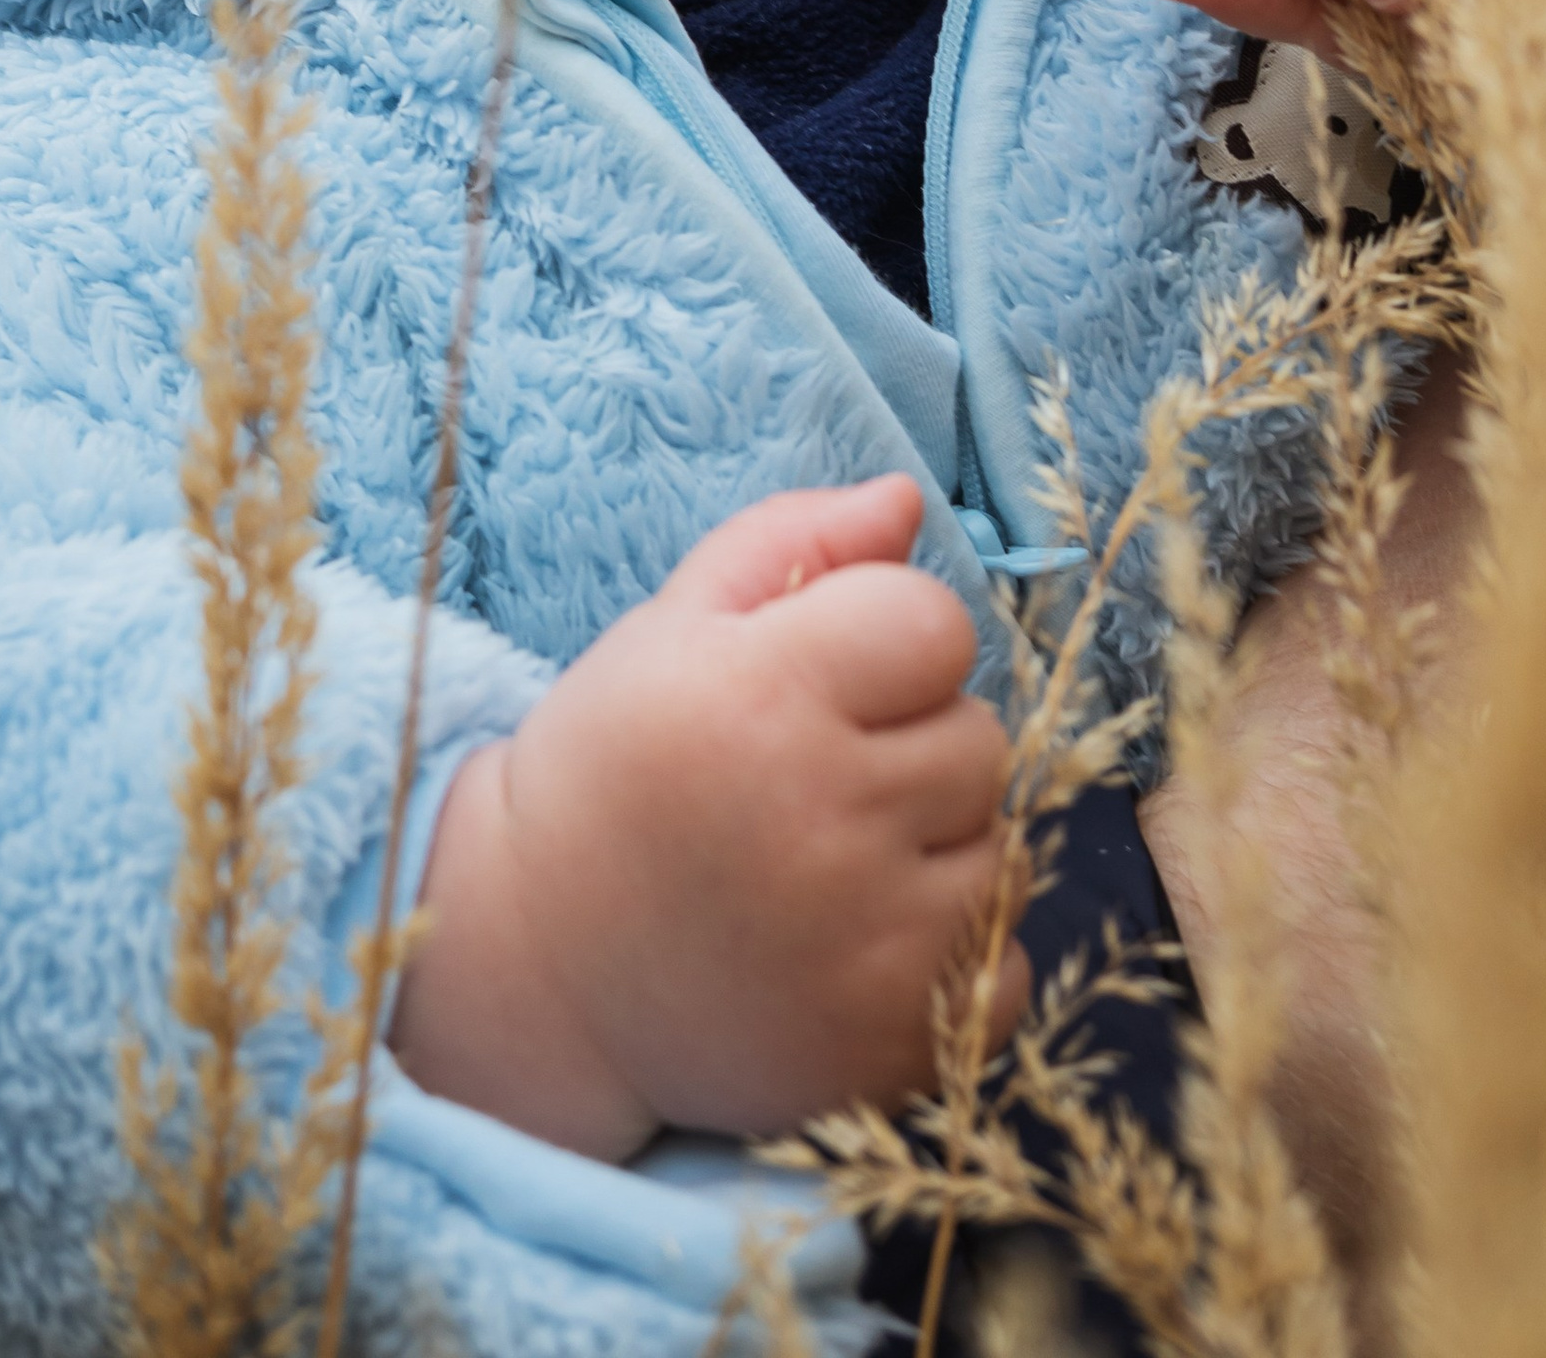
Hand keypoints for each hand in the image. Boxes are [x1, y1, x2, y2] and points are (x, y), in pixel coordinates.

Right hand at [389, 476, 1023, 1157]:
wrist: (542, 966)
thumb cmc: (611, 772)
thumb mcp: (672, 627)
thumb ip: (791, 543)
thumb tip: (905, 500)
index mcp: (764, 696)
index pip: (937, 624)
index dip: (889, 639)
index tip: (825, 678)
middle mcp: (824, 820)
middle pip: (979, 739)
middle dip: (914, 744)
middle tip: (819, 779)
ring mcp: (865, 946)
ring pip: (1001, 852)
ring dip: (939, 849)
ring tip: (835, 863)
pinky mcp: (888, 1045)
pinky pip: (1003, 971)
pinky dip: (953, 959)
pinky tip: (858, 947)